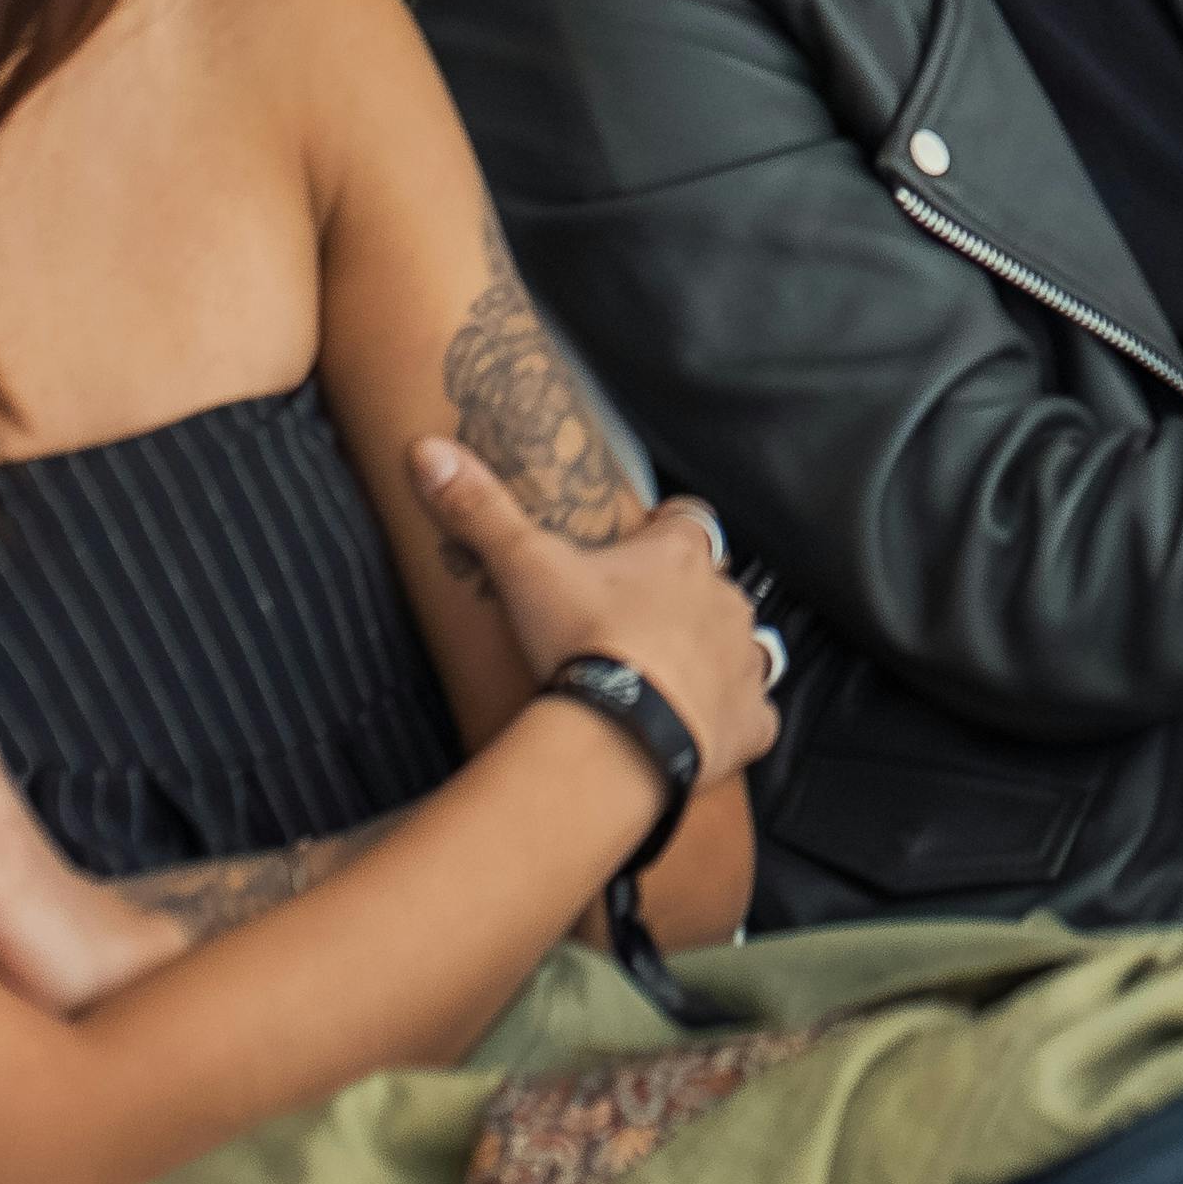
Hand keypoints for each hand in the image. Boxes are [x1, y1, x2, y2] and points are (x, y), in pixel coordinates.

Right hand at [404, 439, 784, 784]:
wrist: (623, 731)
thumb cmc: (581, 640)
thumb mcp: (522, 567)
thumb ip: (479, 509)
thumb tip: (426, 450)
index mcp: (679, 557)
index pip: (690, 520)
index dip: (669, 529)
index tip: (646, 541)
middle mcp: (725, 600)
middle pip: (716, 586)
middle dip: (687, 600)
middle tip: (638, 625)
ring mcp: (744, 662)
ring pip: (745, 646)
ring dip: (717, 656)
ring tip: (674, 677)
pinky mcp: (751, 722)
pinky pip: (756, 717)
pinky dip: (735, 722)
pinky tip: (704, 733)